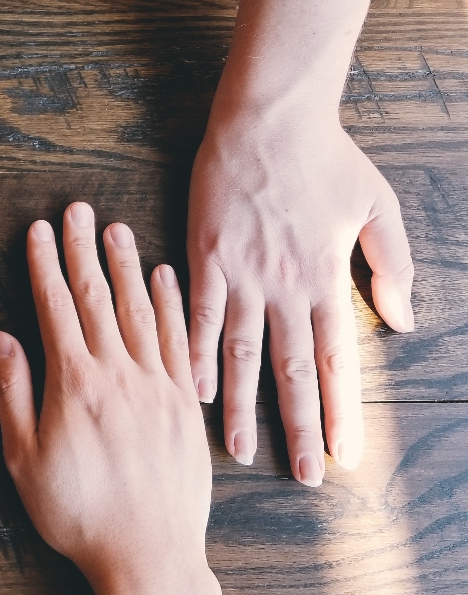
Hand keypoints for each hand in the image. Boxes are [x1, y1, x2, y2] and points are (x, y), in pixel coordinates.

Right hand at [0, 202, 228, 594]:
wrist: (149, 556)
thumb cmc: (77, 514)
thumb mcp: (24, 459)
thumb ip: (11, 394)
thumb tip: (0, 339)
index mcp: (74, 384)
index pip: (56, 308)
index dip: (45, 265)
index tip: (40, 230)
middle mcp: (119, 374)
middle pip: (99, 298)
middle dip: (84, 250)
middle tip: (78, 210)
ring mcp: (158, 387)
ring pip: (141, 311)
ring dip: (127, 267)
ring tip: (117, 230)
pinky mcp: (184, 405)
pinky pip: (180, 341)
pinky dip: (172, 305)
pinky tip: (165, 279)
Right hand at [187, 109, 413, 483]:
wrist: (268, 118)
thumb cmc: (326, 158)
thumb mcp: (378, 206)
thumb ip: (391, 266)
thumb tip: (402, 322)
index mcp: (326, 278)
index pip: (335, 360)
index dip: (340, 411)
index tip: (345, 456)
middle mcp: (285, 286)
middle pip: (291, 370)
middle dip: (299, 427)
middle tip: (302, 476)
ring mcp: (241, 274)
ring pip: (242, 353)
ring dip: (241, 407)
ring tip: (238, 451)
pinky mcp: (205, 257)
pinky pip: (199, 316)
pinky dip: (196, 354)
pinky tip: (193, 390)